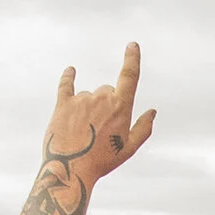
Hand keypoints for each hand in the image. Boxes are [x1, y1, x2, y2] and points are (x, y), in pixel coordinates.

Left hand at [39, 43, 155, 187]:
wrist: (70, 169)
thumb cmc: (102, 161)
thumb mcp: (129, 148)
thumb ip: (143, 128)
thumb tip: (152, 111)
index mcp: (121, 107)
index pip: (129, 75)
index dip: (132, 58)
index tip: (132, 45)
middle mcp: (101, 98)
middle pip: (107, 91)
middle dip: (106, 105)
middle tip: (99, 130)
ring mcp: (81, 100)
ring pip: (88, 96)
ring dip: (88, 108)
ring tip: (83, 132)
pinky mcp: (63, 104)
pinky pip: (66, 85)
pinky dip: (68, 77)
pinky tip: (71, 71)